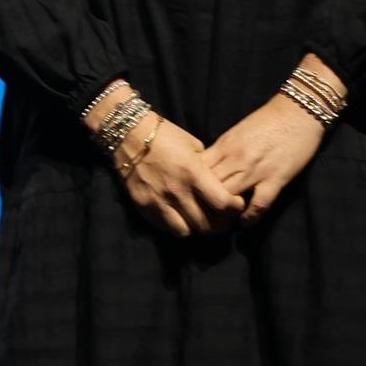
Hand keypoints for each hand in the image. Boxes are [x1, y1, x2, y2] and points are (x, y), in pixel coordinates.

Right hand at [117, 117, 244, 237]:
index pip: (223, 204)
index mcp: (193, 173)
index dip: (235, 208)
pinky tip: (179, 215)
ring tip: (198, 219)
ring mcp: (158, 201)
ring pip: (186, 232)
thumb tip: (219, 186)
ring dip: (195, 228)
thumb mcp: (194, 147)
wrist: (130, 133)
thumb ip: (207, 169)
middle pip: (207, 225)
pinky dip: (175, 224)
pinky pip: (165, 226)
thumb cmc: (165, 135)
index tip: (236, 204)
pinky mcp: (143, 206)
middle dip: (220, 224)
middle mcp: (176, 191)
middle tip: (221, 218)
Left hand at [201, 94, 328, 222]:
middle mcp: (235, 157)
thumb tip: (206, 169)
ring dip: (224, 212)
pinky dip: (250, 217)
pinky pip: (259, 204)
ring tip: (222, 223)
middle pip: (209, 186)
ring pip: (228, 196)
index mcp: (224, 144)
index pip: (197, 170)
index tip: (191, 197)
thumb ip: (221, 151)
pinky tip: (245, 223)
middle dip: (204, 202)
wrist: (298, 111)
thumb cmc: (267, 120)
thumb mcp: (236, 133)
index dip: (192, 186)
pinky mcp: (276, 178)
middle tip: (203, 215)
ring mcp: (255, 169)